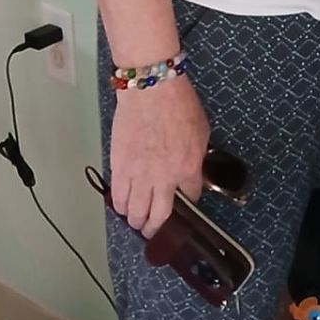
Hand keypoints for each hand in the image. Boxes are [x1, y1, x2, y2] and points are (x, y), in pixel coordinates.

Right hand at [110, 75, 208, 237]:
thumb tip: (191, 174)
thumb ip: (196, 158)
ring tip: (138, 222)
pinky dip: (120, 206)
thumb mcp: (201, 132)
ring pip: (134, 212)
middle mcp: (163, 178)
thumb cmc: (179, 104)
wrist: (151, 89)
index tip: (185, 204)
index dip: (188, 203)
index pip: (190, 199)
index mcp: (187, 168)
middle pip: (158, 216)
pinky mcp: (119, 167)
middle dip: (156, 227)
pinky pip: (118, 196)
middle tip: (154, 230)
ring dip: (136, 221)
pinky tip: (123, 207)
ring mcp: (139, 174)